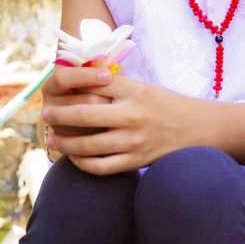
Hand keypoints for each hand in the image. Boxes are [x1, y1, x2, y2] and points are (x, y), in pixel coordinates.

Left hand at [42, 75, 200, 174]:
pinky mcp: (136, 161)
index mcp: (135, 90)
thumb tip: (80, 77)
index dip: (71, 84)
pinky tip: (74, 157)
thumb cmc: (167, 105)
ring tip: (53, 139)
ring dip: (64, 142)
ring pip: (88, 144)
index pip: (95, 82)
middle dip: (58, 115)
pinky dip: (82, 163)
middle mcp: (133, 114)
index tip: (54, 87)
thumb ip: (116, 85)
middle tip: (44, 114)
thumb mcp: (145, 87)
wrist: (199, 129)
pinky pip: (101, 166)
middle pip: (84, 114)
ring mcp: (134, 140)